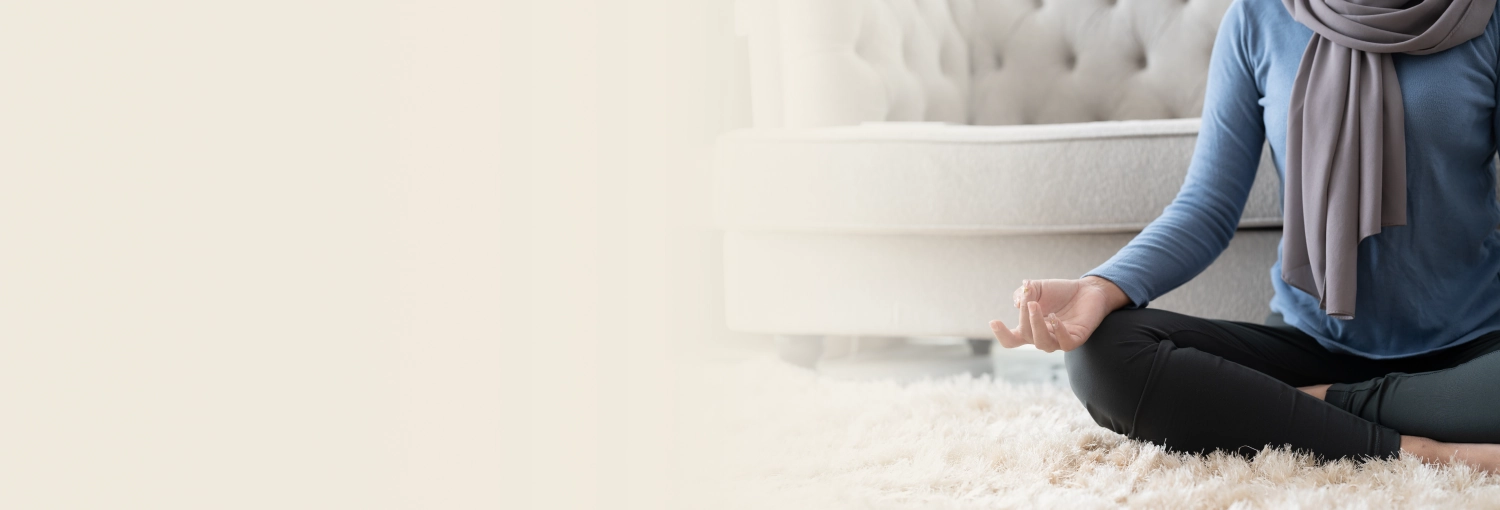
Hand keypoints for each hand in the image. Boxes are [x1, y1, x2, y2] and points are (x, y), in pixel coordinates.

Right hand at [988, 276, 1125, 352]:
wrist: (1086, 289)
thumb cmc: (1060, 292)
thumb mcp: (1037, 288)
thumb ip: (1024, 293)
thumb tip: (1017, 302)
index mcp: (1030, 328)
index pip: (1012, 340)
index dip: (1001, 335)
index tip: (994, 321)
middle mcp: (1043, 337)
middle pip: (1026, 335)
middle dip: (1024, 316)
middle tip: (1028, 300)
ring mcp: (1059, 340)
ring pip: (1043, 343)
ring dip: (1036, 325)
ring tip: (1035, 306)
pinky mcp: (1076, 339)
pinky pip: (1065, 343)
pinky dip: (1058, 330)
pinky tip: (1054, 316)